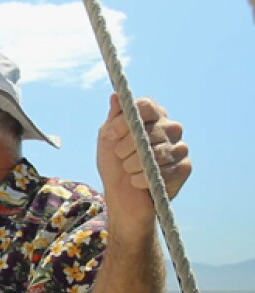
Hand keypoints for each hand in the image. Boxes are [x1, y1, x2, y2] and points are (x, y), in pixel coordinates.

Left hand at [97, 94, 190, 225]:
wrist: (122, 196)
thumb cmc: (114, 164)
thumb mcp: (107, 140)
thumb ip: (114, 118)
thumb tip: (116, 96)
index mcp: (152, 116)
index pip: (146, 106)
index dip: (126, 120)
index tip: (112, 133)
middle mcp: (170, 128)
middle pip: (151, 130)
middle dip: (127, 146)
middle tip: (120, 156)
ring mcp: (179, 147)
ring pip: (158, 151)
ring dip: (135, 164)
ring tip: (128, 170)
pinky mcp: (184, 167)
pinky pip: (166, 170)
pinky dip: (145, 179)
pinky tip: (137, 182)